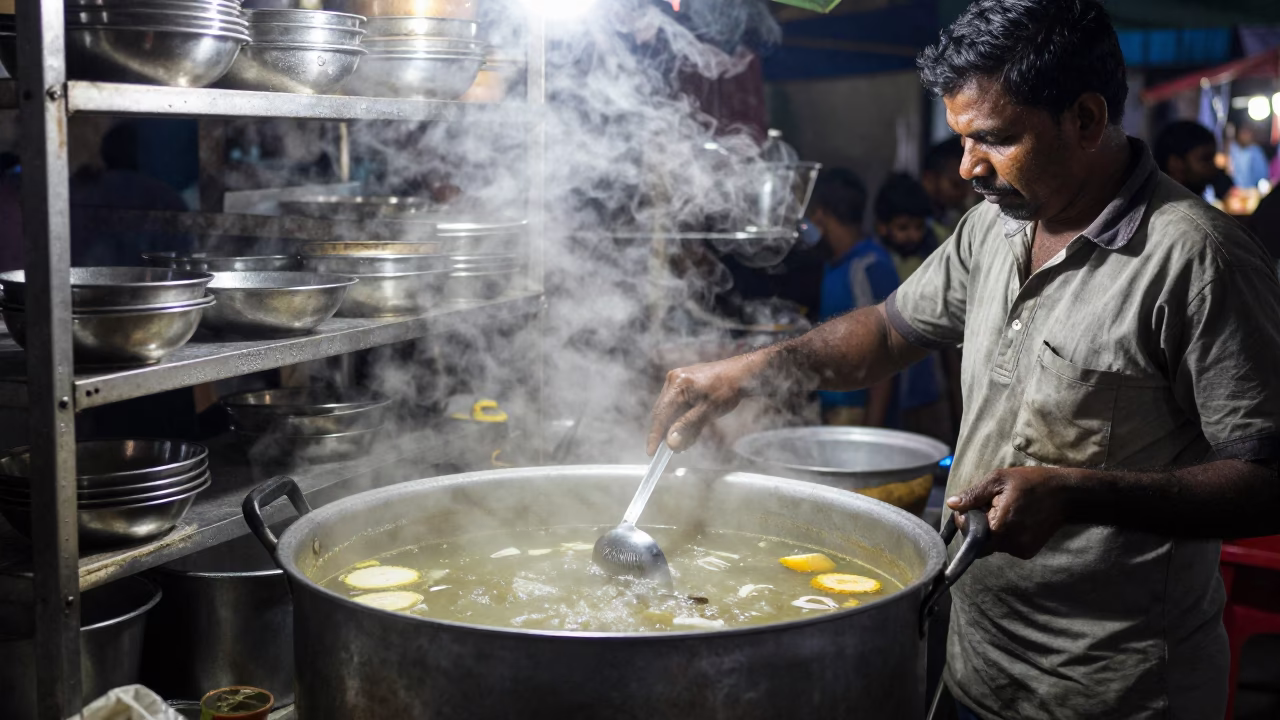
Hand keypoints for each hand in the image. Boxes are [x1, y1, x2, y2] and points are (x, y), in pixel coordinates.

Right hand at [647, 353, 763, 453]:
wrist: (741, 373)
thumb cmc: (728, 389)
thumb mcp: (708, 410)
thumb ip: (688, 426)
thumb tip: (670, 443)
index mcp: (677, 384)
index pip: (660, 414)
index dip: (655, 435)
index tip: (651, 453)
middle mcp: (673, 380)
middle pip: (662, 413)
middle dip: (667, 433)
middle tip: (675, 450)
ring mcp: (677, 380)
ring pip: (669, 410)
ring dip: (676, 427)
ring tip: (688, 441)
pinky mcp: (683, 383)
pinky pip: (676, 405)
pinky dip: (681, 419)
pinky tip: (691, 429)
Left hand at [946, 466, 1079, 559]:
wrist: (1066, 495)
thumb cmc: (1032, 483)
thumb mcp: (999, 480)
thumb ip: (974, 494)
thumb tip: (952, 504)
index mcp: (1000, 527)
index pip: (969, 535)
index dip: (966, 521)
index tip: (972, 506)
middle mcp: (1010, 544)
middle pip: (980, 542)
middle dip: (979, 526)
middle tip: (990, 507)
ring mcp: (1020, 550)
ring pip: (993, 545)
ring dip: (993, 530)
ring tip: (1006, 511)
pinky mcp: (1028, 552)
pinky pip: (1007, 546)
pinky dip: (1006, 535)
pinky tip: (1017, 519)